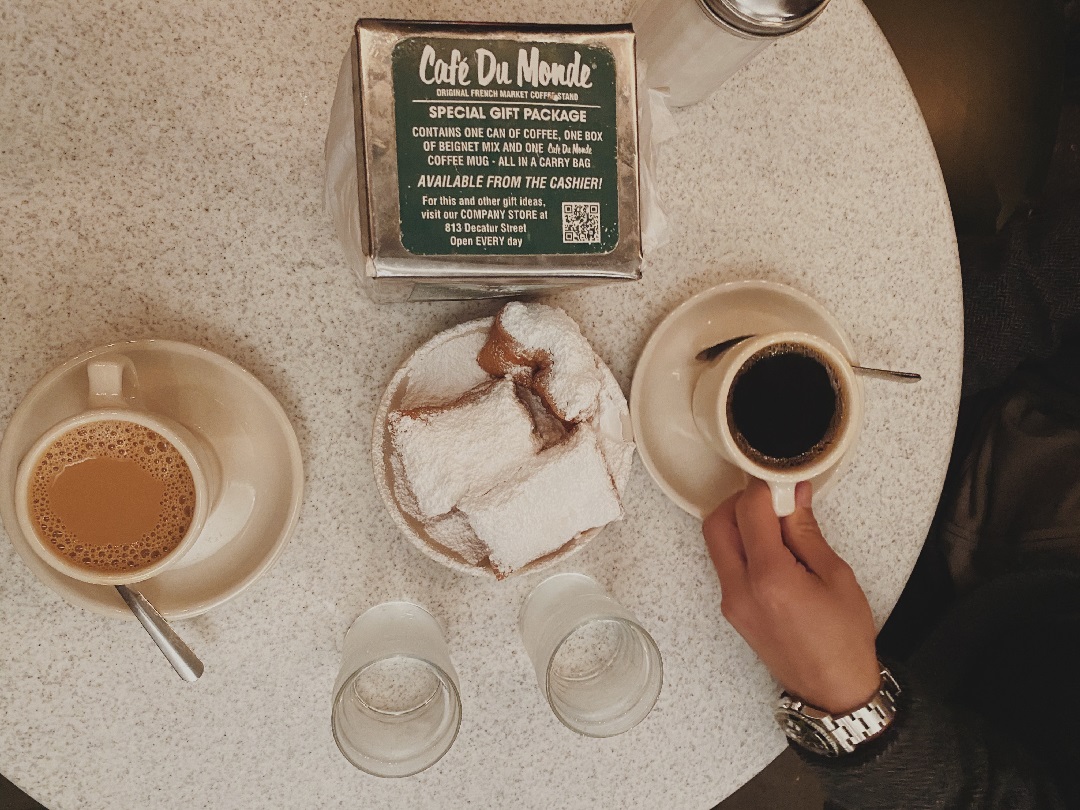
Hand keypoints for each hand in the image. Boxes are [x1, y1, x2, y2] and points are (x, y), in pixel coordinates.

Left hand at [703, 479, 880, 713]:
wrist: (833, 690)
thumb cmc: (843, 640)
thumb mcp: (835, 576)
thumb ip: (806, 531)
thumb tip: (793, 495)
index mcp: (769, 578)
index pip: (749, 512)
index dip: (764, 488)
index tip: (781, 481)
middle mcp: (740, 589)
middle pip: (717, 524)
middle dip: (740, 502)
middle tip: (772, 499)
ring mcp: (731, 602)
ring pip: (717, 544)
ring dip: (739, 524)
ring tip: (777, 525)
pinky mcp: (732, 610)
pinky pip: (726, 565)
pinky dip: (742, 547)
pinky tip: (773, 550)